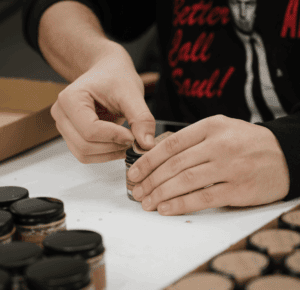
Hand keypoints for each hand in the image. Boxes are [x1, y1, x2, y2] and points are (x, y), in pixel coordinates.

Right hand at [51, 43, 155, 162]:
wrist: (107, 73)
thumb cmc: (116, 77)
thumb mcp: (132, 93)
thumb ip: (141, 119)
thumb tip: (147, 145)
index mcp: (70, 98)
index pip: (91, 130)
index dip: (115, 137)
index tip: (134, 136)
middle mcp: (61, 114)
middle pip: (85, 145)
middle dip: (113, 147)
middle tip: (134, 140)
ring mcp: (64, 127)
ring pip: (84, 154)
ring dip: (109, 153)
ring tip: (127, 142)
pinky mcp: (72, 136)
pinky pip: (86, 155)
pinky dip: (105, 154)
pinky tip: (119, 144)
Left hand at [128, 115, 289, 214]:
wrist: (285, 153)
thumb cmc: (245, 142)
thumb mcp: (220, 130)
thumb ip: (192, 140)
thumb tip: (158, 156)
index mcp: (210, 127)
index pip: (170, 144)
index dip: (148, 160)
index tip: (134, 173)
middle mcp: (218, 144)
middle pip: (174, 164)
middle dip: (150, 180)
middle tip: (136, 191)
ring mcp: (229, 166)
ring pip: (185, 181)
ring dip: (161, 193)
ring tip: (147, 203)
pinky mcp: (239, 188)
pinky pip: (203, 197)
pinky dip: (181, 204)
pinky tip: (166, 209)